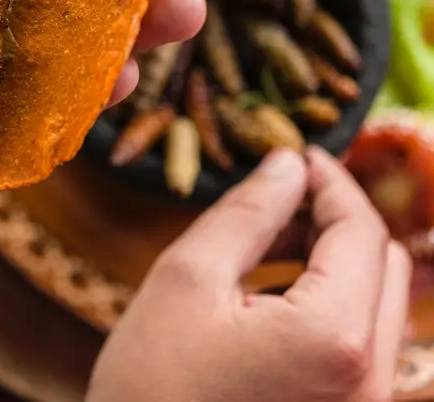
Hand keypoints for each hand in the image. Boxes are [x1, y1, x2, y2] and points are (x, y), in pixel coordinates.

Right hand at [88, 148, 410, 401]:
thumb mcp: (188, 279)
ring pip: (376, 302)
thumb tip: (287, 163)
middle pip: (382, 264)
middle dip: (335, 218)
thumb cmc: (152, 387)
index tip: (298, 155)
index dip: (331, 181)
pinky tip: (275, 292)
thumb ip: (247, 212)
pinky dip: (330, 300)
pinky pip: (361, 342)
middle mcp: (372, 382)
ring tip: (268, 242)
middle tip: (279, 197)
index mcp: (335, 339)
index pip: (361, 230)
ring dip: (332, 258)